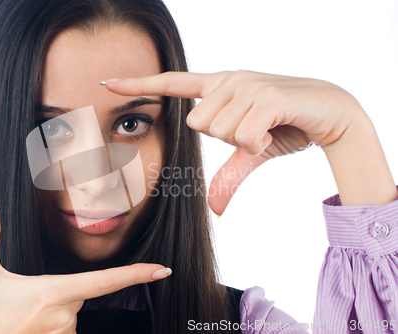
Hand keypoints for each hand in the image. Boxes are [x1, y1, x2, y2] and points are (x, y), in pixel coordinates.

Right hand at [0, 193, 170, 333]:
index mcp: (52, 293)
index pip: (103, 281)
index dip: (136, 274)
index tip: (162, 270)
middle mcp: (64, 318)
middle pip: (79, 295)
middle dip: (58, 293)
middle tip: (23, 304)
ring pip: (73, 315)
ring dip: (55, 312)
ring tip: (22, 319)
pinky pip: (67, 330)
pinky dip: (53, 326)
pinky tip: (30, 328)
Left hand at [102, 70, 365, 212]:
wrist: (332, 113)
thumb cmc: (286, 126)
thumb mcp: (251, 153)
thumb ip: (229, 176)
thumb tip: (215, 210)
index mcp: (219, 87)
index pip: (171, 83)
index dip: (139, 84)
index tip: (106, 81)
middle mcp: (229, 80)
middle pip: (196, 123)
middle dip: (222, 136)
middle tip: (252, 129)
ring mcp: (246, 84)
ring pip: (217, 129)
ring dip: (243, 140)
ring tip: (268, 126)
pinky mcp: (266, 95)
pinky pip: (243, 134)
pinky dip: (259, 142)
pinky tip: (277, 128)